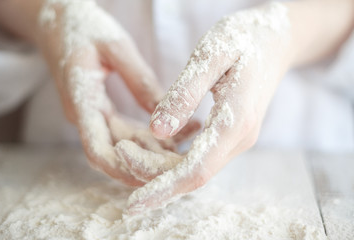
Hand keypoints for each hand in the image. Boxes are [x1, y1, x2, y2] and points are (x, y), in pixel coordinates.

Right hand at [36, 1, 199, 185]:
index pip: (97, 149)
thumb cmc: (83, 27)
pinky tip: (180, 130)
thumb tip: (165, 113)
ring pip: (126, 146)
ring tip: (191, 141)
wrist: (58, 20)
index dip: (123, 168)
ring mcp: (94, 116)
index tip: (154, 175)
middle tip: (186, 160)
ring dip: (155, 152)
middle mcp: (86, 116)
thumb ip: (140, 80)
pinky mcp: (103, 113)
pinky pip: (128, 132)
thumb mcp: (115, 47)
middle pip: (116, 154)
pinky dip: (153, 136)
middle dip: (149, 164)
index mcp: (81, 101)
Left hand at [127, 2, 293, 211]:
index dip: (162, 188)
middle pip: (191, 173)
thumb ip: (184, 94)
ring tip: (130, 145)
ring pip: (193, 166)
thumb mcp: (210, 55)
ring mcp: (236, 139)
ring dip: (159, 164)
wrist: (274, 41)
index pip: (196, 170)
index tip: (133, 204)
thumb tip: (157, 130)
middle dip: (151, 172)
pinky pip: (199, 155)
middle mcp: (239, 139)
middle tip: (120, 149)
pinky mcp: (230, 134)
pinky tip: (152, 143)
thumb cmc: (243, 40)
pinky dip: (172, 155)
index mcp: (235, 122)